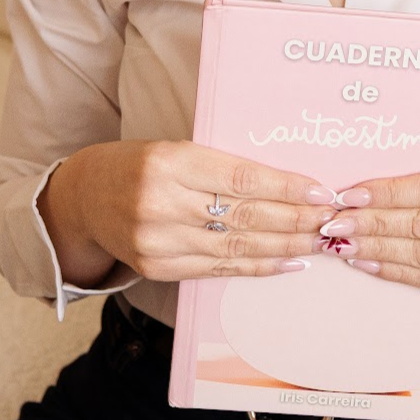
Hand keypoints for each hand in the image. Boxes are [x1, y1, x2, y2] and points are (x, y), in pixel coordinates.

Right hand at [40, 140, 339, 285]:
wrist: (85, 196)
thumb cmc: (141, 165)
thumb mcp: (177, 150)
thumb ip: (224, 166)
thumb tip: (291, 184)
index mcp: (170, 161)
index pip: (243, 178)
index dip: (287, 187)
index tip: (322, 192)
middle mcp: (161, 203)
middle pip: (246, 216)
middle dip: (296, 220)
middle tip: (333, 221)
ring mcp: (157, 241)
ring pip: (238, 247)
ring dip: (286, 247)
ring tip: (320, 242)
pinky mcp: (157, 268)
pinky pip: (220, 269)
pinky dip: (259, 268)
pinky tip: (290, 262)